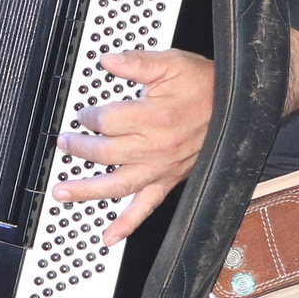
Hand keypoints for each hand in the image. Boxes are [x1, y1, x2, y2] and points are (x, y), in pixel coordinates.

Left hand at [55, 50, 215, 245]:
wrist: (236, 106)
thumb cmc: (205, 86)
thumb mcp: (172, 63)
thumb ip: (137, 62)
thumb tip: (107, 61)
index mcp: (153, 117)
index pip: (105, 121)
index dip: (88, 116)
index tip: (84, 113)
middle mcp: (155, 147)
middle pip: (104, 153)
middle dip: (79, 147)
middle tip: (65, 142)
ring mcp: (161, 168)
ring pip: (117, 185)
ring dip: (86, 190)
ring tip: (62, 192)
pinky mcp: (169, 180)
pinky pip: (146, 207)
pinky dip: (127, 224)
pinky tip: (109, 236)